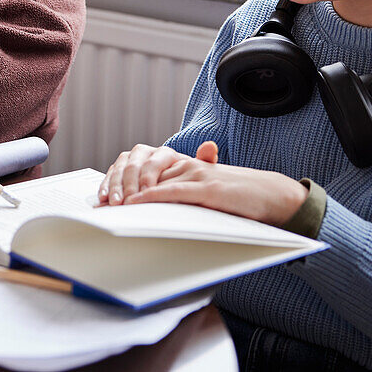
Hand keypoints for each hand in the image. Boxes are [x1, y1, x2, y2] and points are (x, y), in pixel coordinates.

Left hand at [99, 141, 306, 226]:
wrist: (271, 197)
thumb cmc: (235, 199)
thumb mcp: (199, 194)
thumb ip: (176, 195)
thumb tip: (145, 208)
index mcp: (180, 164)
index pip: (140, 167)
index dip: (118, 180)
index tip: (100, 198)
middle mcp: (184, 164)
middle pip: (140, 171)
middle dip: (117, 187)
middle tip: (101, 206)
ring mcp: (195, 173)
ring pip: (153, 180)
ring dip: (129, 193)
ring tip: (112, 208)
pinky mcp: (207, 188)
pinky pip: (172, 191)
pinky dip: (152, 197)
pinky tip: (135, 205)